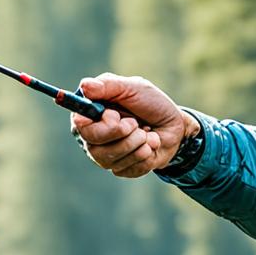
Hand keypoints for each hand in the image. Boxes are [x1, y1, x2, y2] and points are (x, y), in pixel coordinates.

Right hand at [70, 73, 199, 178]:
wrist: (174, 125)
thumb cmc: (151, 103)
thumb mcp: (132, 87)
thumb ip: (108, 85)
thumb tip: (85, 86)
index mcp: (90, 114)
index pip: (80, 126)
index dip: (103, 125)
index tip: (117, 116)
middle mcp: (92, 137)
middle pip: (95, 148)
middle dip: (126, 135)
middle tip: (137, 124)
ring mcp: (104, 156)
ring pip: (113, 160)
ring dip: (138, 144)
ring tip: (146, 133)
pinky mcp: (120, 169)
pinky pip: (129, 169)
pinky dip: (146, 155)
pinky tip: (150, 145)